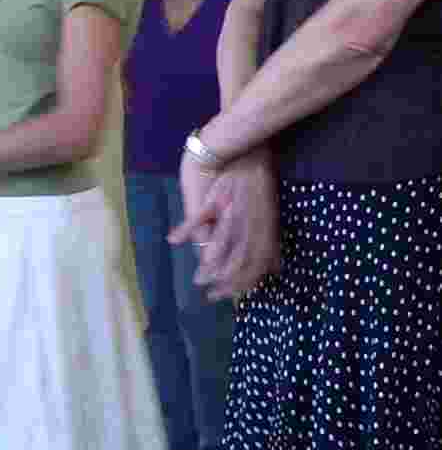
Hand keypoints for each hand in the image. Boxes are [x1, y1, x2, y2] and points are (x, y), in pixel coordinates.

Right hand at [172, 149, 278, 299]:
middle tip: (212, 296)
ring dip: (209, 265)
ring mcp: (233, 212)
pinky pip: (199, 217)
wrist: (248, 154)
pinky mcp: (216, 199)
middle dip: (227, 282)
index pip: (257, 262)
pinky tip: (172, 241)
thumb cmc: (257, 185)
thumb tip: (275, 267)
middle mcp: (251, 224)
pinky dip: (185, 230)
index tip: (230, 295)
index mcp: (264, 228)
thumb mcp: (269, 215)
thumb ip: (269, 241)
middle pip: (241, 259)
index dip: (244, 282)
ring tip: (198, 280)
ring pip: (222, 244)